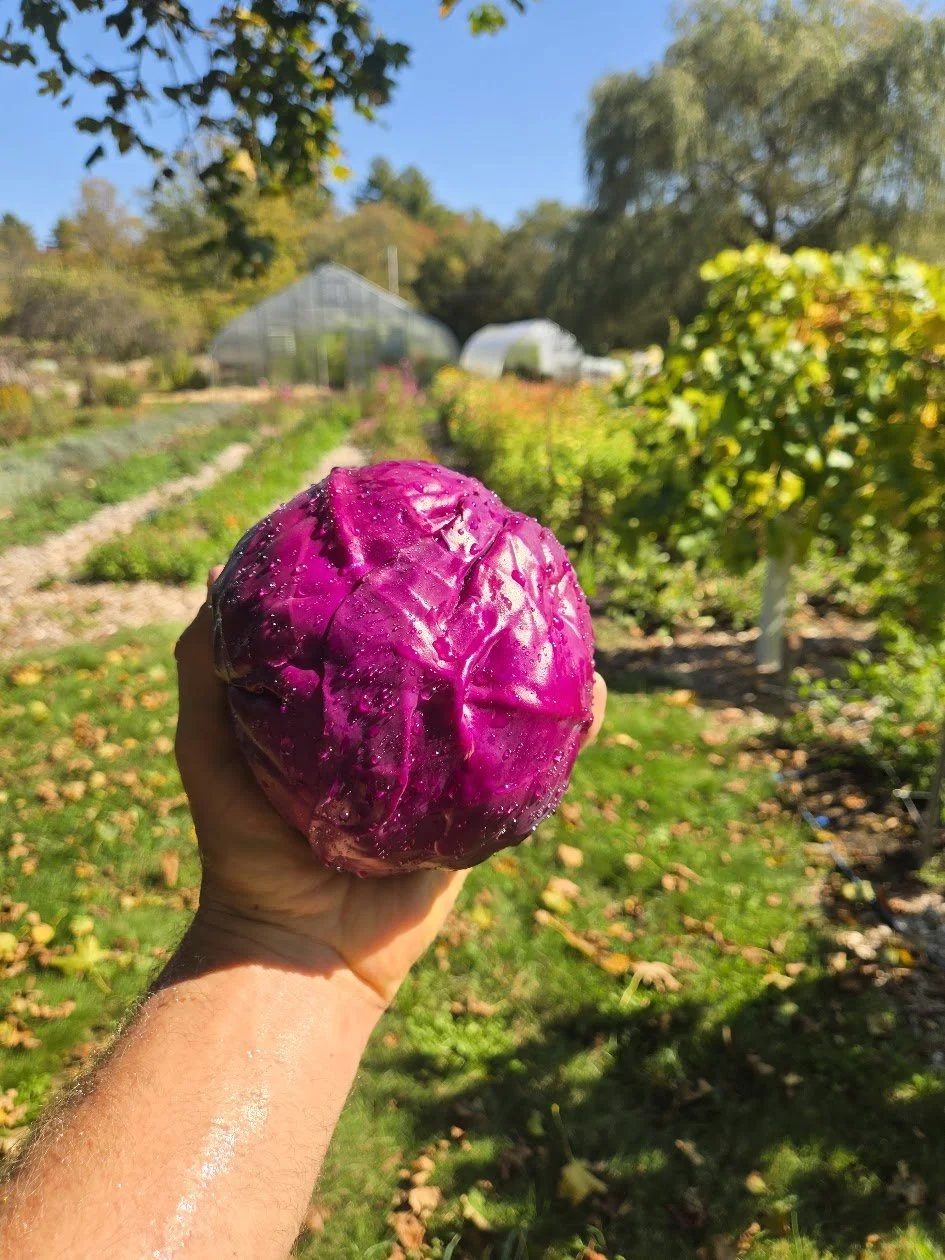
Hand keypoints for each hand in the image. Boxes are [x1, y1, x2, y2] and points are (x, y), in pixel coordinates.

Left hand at [175, 573, 606, 1007]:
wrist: (293, 948)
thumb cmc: (241, 844)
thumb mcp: (207, 742)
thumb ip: (204, 666)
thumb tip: (219, 571)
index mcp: (350, 710)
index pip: (386, 629)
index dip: (409, 580)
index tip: (425, 522)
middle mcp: (404, 733)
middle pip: (454, 659)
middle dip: (485, 610)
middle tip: (505, 553)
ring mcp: (447, 773)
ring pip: (505, 706)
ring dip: (540, 661)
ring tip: (563, 608)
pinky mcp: (481, 815)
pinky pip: (537, 771)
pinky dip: (572, 732)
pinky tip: (592, 691)